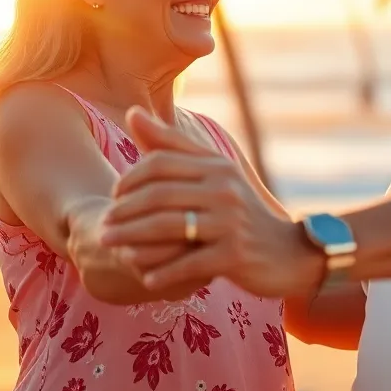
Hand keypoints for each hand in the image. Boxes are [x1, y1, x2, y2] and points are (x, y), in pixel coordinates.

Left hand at [101, 108, 323, 298]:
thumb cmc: (240, 211)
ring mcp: (230, 222)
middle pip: (159, 194)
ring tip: (110, 247)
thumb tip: (133, 112)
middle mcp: (224, 189)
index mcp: (216, 166)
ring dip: (132, 239)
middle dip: (124, 210)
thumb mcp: (212, 174)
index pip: (161, 162)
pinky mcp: (234, 255)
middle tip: (102, 225)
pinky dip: (164, 271)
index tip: (113, 196)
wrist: (288, 253)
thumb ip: (171, 145)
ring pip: (168, 227)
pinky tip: (144, 278)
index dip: (130, 178)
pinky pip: (189, 262)